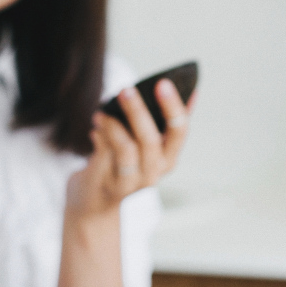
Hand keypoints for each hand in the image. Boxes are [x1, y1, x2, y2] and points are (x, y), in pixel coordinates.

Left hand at [66, 79, 194, 219]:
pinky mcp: (106, 185)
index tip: (162, 83)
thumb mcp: (148, 147)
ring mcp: (130, 182)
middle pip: (150, 140)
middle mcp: (153, 173)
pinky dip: (100, 136)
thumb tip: (190, 91)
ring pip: (126, 149)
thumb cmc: (124, 166)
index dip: (173, 107)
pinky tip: (95, 127)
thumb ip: (164, 122)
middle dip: (137, 111)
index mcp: (168, 159)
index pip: (179, 132)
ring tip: (101, 113)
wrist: (96, 203)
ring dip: (112, 125)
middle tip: (125, 90)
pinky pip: (103, 155)